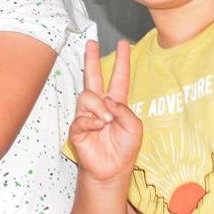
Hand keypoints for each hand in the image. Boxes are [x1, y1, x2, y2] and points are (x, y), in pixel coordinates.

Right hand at [69, 40, 142, 184]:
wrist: (112, 170)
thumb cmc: (125, 149)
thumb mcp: (135, 127)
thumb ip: (124, 111)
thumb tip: (107, 101)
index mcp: (117, 103)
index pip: (119, 78)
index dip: (122, 61)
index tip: (125, 44)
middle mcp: (101, 106)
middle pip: (94, 77)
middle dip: (92, 59)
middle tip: (91, 42)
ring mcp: (88, 115)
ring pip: (87, 96)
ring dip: (98, 106)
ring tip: (107, 120)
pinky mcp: (78, 128)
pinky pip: (81, 118)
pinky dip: (91, 121)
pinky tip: (98, 127)